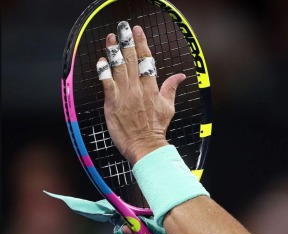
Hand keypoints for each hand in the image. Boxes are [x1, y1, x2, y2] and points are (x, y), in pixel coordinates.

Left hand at [99, 23, 185, 163]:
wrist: (146, 146)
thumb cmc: (156, 129)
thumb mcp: (168, 107)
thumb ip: (171, 89)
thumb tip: (181, 76)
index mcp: (152, 89)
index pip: (147, 61)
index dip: (142, 44)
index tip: (138, 32)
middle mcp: (139, 89)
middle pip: (133, 61)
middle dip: (128, 42)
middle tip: (124, 28)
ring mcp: (125, 95)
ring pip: (119, 68)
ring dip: (114, 52)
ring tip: (111, 38)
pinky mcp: (113, 103)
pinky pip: (107, 83)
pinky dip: (104, 71)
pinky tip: (102, 60)